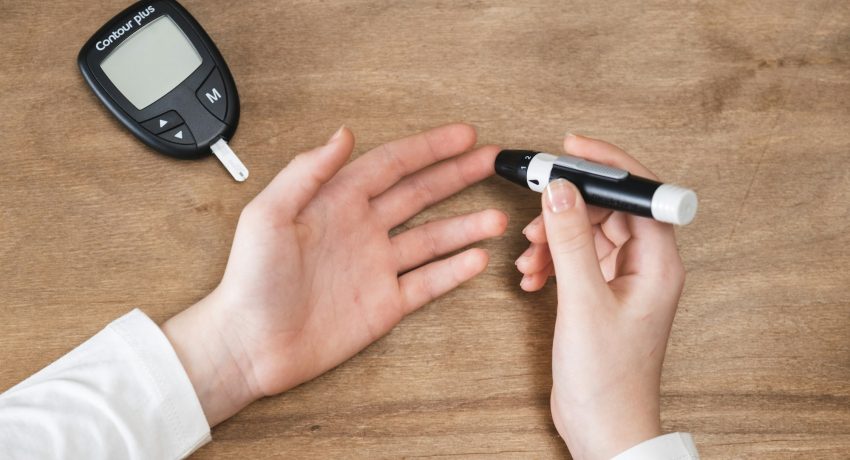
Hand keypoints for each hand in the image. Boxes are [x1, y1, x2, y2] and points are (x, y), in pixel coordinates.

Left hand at [163, 124, 506, 425]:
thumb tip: (342, 134)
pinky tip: (477, 258)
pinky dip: (453, 271)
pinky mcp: (383, 304)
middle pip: (419, 195)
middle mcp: (362, 230)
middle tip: (490, 161)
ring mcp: (376, 268)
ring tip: (497, 218)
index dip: (428, 148)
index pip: (391, 165)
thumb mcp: (269, 214)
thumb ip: (307, 172)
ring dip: (464, 226)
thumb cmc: (250, 280)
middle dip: (456, 176)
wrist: (249, 344)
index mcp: (336, 204)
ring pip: (431, 239)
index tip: (461, 135)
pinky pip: (427, 284)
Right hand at [515, 134, 684, 458]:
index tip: (571, 148)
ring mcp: (622, 280)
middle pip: (607, 209)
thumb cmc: (608, 378)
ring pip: (586, 233)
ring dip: (553, 237)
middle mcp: (645, 266)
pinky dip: (551, 260)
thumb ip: (570, 241)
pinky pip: (575, 258)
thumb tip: (558, 188)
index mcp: (658, 262)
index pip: (640, 192)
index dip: (607, 164)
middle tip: (533, 206)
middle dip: (567, 207)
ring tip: (529, 256)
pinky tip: (531, 277)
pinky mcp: (601, 294)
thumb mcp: (582, 302)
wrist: (603, 428)